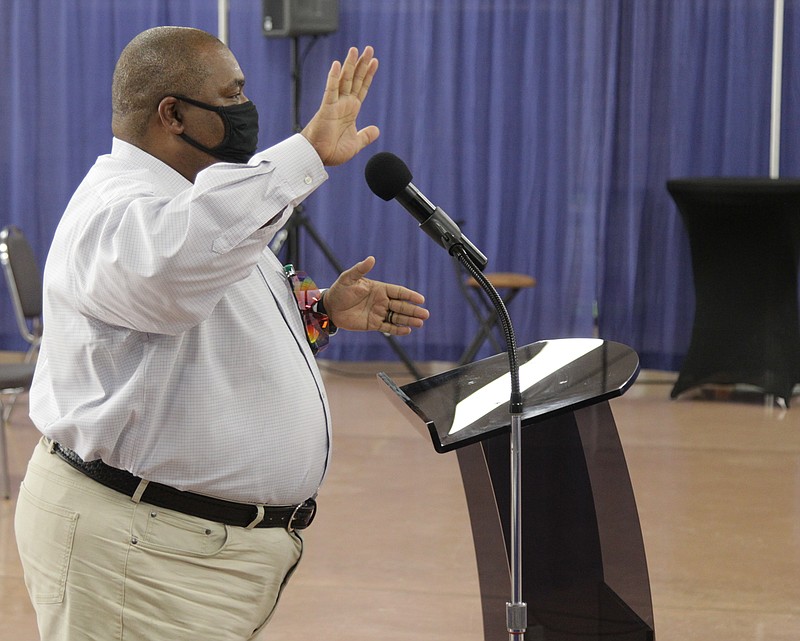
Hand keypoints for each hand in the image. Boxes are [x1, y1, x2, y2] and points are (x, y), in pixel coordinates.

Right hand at [301, 46, 379, 165]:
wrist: (318, 157)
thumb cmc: (333, 151)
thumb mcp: (355, 144)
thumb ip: (365, 136)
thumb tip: (376, 130)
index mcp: (351, 111)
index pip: (362, 88)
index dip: (368, 75)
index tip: (375, 61)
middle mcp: (344, 104)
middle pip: (355, 79)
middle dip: (362, 64)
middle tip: (369, 48)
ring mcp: (335, 104)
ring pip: (344, 80)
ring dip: (350, 65)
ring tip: (355, 50)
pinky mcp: (326, 108)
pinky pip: (331, 90)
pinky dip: (333, 77)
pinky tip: (337, 64)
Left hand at [323, 257, 428, 334]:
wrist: (330, 307)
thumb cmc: (339, 290)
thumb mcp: (348, 278)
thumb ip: (360, 269)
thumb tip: (371, 258)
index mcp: (379, 289)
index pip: (398, 292)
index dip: (410, 295)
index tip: (420, 299)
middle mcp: (382, 301)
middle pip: (401, 306)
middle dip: (413, 310)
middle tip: (425, 314)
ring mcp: (378, 313)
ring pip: (397, 317)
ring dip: (409, 320)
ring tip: (420, 323)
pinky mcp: (373, 324)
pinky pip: (388, 327)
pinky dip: (398, 329)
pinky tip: (407, 330)